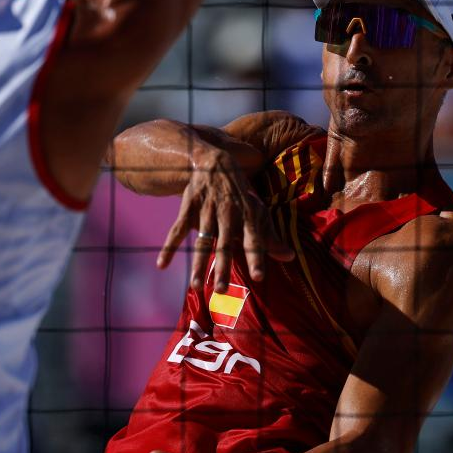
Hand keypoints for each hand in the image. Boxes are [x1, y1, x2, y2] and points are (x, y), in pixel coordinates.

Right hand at [156, 147, 293, 290]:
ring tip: (196, 286)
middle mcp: (227, 213)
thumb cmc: (240, 193)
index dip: (256, 257)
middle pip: (225, 245)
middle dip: (222, 267)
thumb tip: (290, 257)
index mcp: (246, 215)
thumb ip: (270, 237)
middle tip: (221, 290)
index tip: (258, 277)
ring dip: (198, 264)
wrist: (214, 162)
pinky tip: (162, 265)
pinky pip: (177, 231)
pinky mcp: (188, 208)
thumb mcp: (257, 211)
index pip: (253, 240)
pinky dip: (169, 247)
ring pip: (202, 241)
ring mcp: (206, 211)